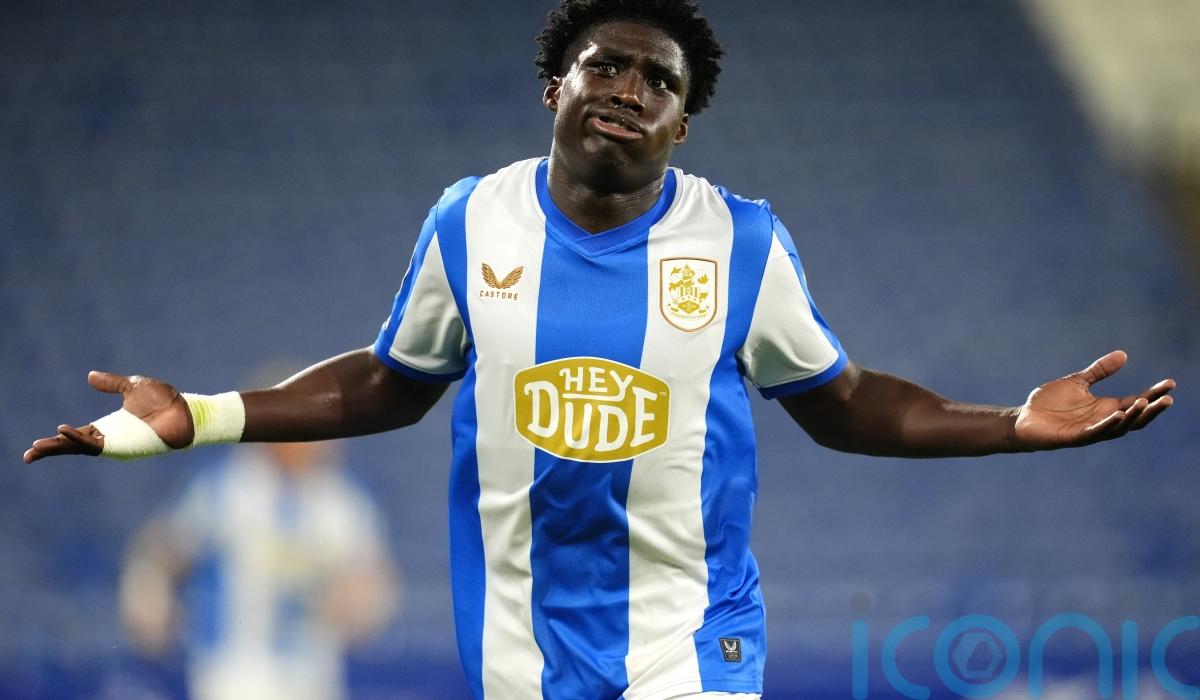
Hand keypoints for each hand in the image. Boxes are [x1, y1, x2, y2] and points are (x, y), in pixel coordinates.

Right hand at [23, 371, 193, 462]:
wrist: (187, 410)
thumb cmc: (165, 402)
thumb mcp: (132, 387)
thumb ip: (111, 384)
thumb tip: (89, 376)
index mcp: (109, 427)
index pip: (77, 436)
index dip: (58, 439)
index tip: (36, 445)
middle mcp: (110, 438)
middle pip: (74, 447)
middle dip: (51, 450)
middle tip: (29, 455)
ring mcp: (117, 444)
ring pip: (81, 448)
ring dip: (60, 446)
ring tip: (39, 446)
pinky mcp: (125, 445)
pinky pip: (97, 445)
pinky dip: (79, 439)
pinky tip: (64, 432)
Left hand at [1014, 351, 1174, 449]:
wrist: (1023, 419)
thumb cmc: (1051, 403)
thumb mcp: (1077, 382)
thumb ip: (1099, 371)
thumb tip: (1124, 355)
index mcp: (1106, 408)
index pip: (1136, 402)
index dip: (1154, 394)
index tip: (1170, 383)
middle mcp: (1102, 421)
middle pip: (1135, 418)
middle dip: (1152, 409)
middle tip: (1168, 398)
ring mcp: (1090, 430)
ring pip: (1119, 427)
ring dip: (1133, 416)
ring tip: (1145, 403)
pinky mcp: (1074, 437)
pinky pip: (1095, 432)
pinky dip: (1107, 424)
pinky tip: (1117, 414)